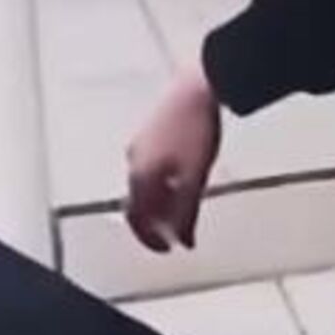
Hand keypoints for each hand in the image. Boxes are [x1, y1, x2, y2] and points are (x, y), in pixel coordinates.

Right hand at [125, 66, 220, 251]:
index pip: (137, 219)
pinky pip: (152, 164)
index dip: (151, 239)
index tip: (169, 248)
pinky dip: (163, 180)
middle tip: (175, 231)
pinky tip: (181, 176)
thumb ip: (186, 213)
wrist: (200, 86)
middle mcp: (134, 160)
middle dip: (156, 220)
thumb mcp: (194, 179)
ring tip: (182, 205)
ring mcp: (141, 143)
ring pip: (145, 182)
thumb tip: (183, 241)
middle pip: (138, 201)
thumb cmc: (196, 129)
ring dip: (160, 200)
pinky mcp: (153, 129)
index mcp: (140, 175)